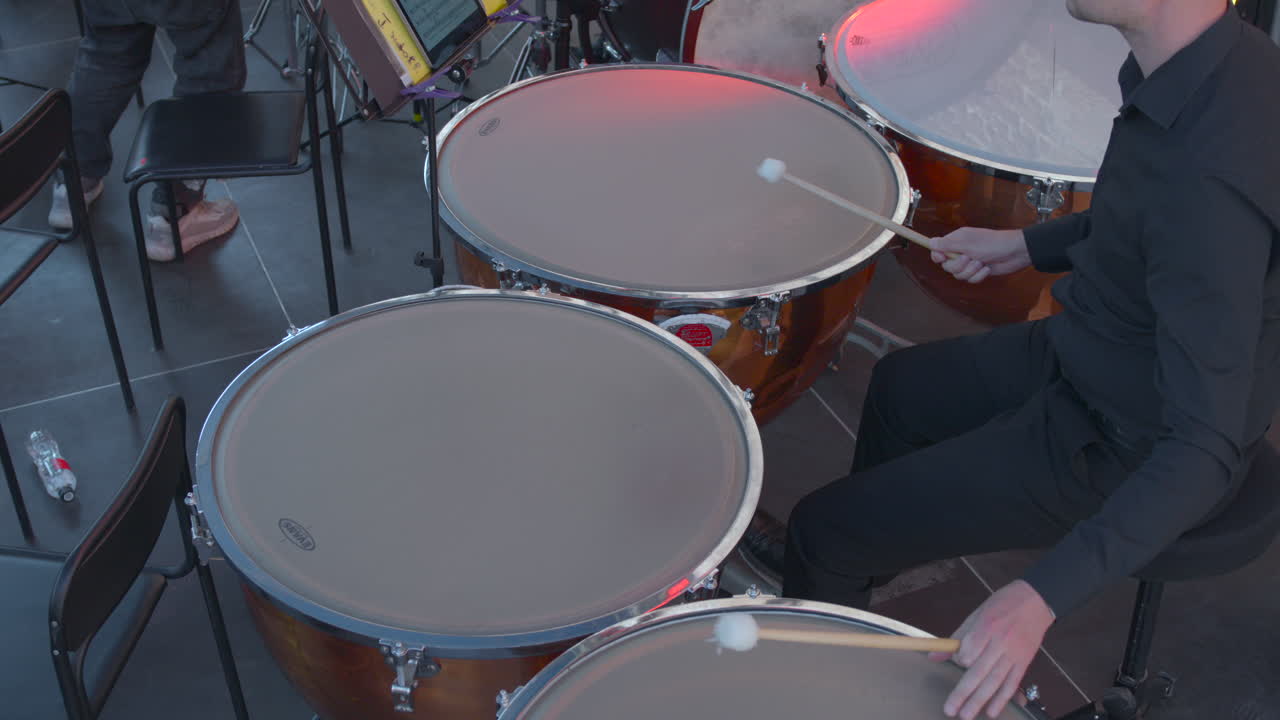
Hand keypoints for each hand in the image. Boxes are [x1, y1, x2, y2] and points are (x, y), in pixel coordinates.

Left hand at [929, 580, 1054, 719]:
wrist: (1035, 601)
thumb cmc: (1003, 605)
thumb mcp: (977, 614)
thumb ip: (956, 637)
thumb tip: (934, 655)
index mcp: (986, 626)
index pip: (969, 650)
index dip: (959, 660)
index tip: (957, 661)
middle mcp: (1000, 642)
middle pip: (979, 671)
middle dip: (963, 693)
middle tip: (950, 709)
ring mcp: (1014, 654)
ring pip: (995, 681)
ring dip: (979, 701)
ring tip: (966, 715)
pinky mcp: (1024, 662)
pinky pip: (1012, 683)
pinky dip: (1002, 699)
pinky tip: (991, 711)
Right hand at [930, 228, 1032, 282]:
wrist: (1015, 252)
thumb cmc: (993, 243)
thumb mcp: (967, 243)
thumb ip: (947, 245)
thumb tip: (930, 242)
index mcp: (956, 241)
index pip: (938, 250)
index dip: (938, 256)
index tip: (942, 258)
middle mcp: (961, 251)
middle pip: (947, 266)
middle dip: (958, 266)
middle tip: (969, 258)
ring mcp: (970, 262)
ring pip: (958, 275)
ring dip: (970, 271)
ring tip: (981, 263)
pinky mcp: (978, 271)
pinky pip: (970, 279)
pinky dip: (979, 275)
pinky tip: (987, 268)